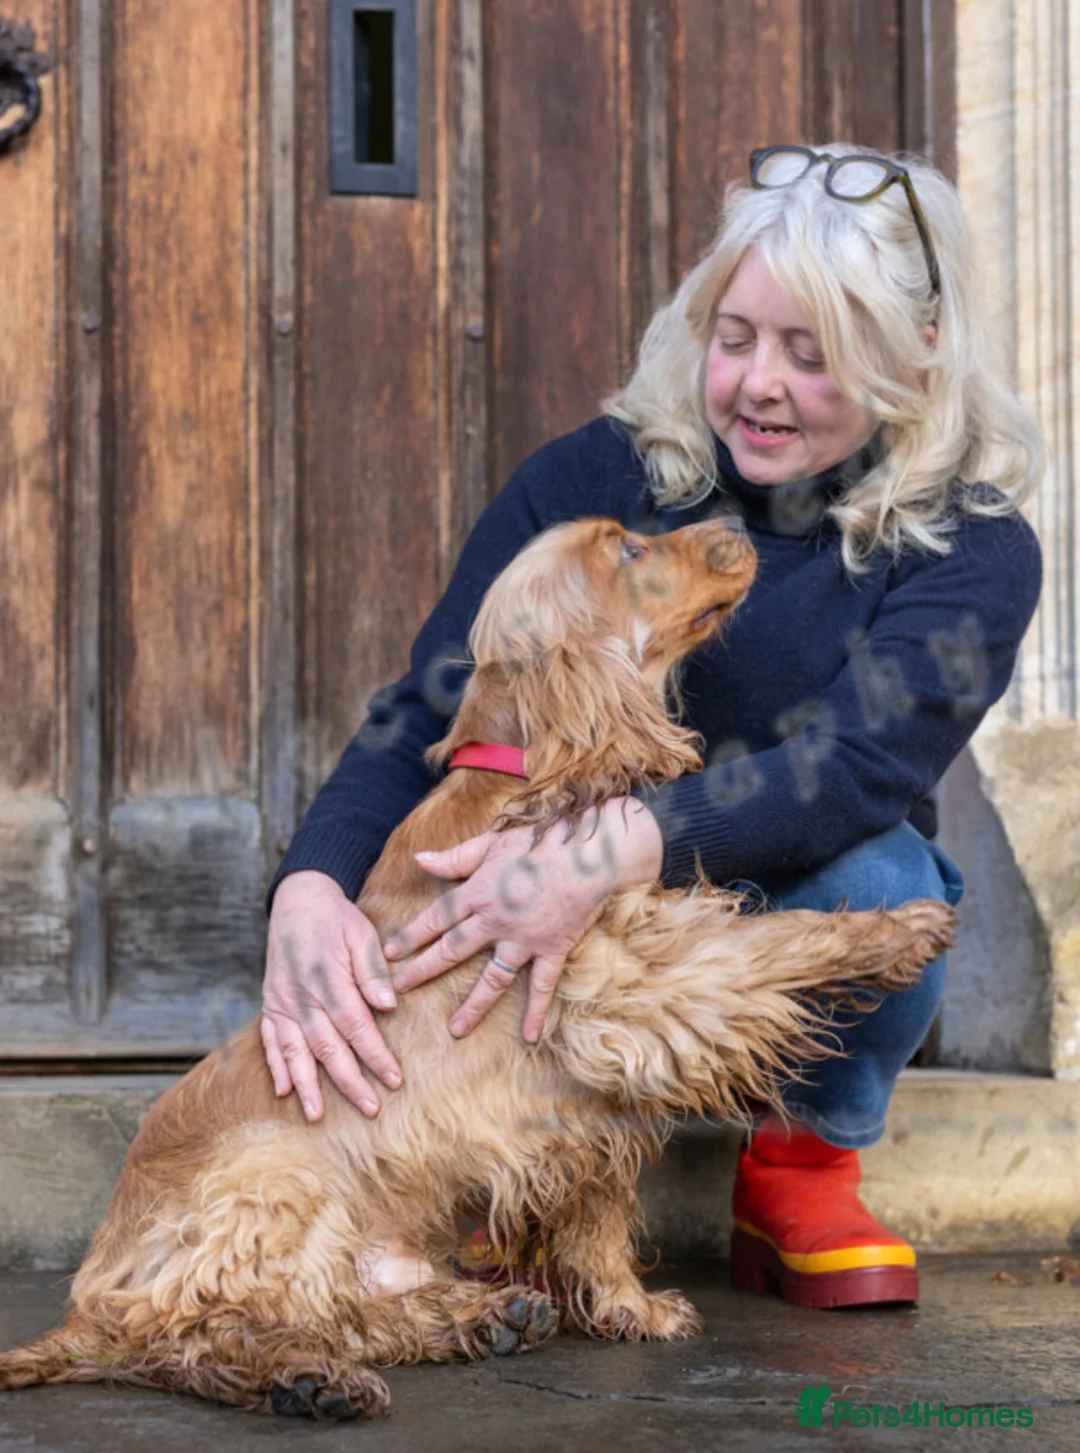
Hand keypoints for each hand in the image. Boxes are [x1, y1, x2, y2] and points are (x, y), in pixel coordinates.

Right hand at [261, 870, 402, 1121]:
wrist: (298, 900)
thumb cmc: (337, 920)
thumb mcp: (362, 934)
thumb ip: (373, 971)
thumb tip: (389, 1006)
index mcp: (329, 977)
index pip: (355, 1025)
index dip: (375, 1055)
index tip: (394, 1079)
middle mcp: (302, 995)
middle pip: (326, 1046)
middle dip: (349, 1081)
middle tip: (370, 1109)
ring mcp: (282, 1002)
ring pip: (294, 1050)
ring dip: (307, 1085)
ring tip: (318, 1115)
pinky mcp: (270, 1004)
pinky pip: (269, 1040)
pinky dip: (274, 1066)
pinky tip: (283, 1091)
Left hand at [383, 797, 662, 1041]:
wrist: (591, 851)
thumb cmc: (541, 839)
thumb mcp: (492, 842)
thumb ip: (455, 857)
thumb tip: (419, 858)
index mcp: (478, 892)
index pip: (435, 918)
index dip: (410, 936)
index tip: (386, 954)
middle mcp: (495, 920)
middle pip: (452, 951)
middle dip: (422, 972)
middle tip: (397, 993)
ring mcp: (524, 939)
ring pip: (492, 979)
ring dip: (472, 1006)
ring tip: (453, 1031)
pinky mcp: (552, 948)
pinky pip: (542, 985)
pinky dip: (536, 1011)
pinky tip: (529, 1036)